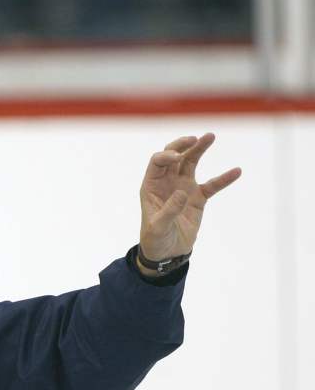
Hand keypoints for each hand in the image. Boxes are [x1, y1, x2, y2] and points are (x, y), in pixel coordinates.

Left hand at [138, 133, 240, 262]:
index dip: (167, 156)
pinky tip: (236, 171)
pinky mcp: (197, 198)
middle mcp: (167, 182)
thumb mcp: (158, 228)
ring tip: (211, 136)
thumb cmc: (156, 239)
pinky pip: (212, 185)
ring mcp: (183, 188)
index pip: (158, 162)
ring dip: (199, 149)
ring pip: (191, 163)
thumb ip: (168, 211)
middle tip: (195, 138)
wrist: (167, 253)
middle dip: (182, 145)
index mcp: (152, 186)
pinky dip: (223, 179)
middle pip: (174, 157)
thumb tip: (182, 193)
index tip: (178, 158)